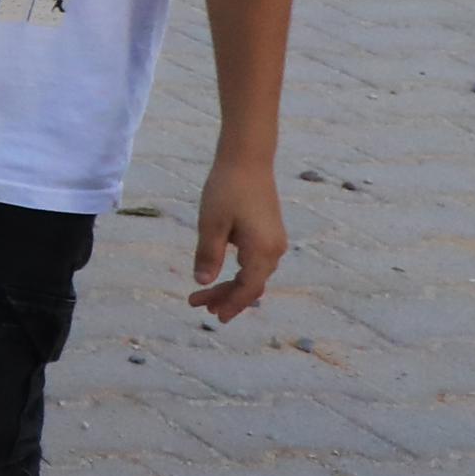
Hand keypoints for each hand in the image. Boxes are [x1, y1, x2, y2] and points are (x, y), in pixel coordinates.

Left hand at [189, 157, 285, 322]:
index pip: (248, 289)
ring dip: (232, 287)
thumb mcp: (211, 224)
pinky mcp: (270, 234)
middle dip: (227, 298)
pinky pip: (257, 263)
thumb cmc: (226, 190)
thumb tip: (203, 282)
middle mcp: (274, 250)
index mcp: (262, 250)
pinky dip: (240, 274)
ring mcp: (275, 242)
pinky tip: (223, 277)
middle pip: (252, 286)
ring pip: (255, 275)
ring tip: (207, 298)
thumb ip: (208, 255)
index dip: (230, 304)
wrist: (248, 161)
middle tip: (198, 306)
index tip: (211, 314)